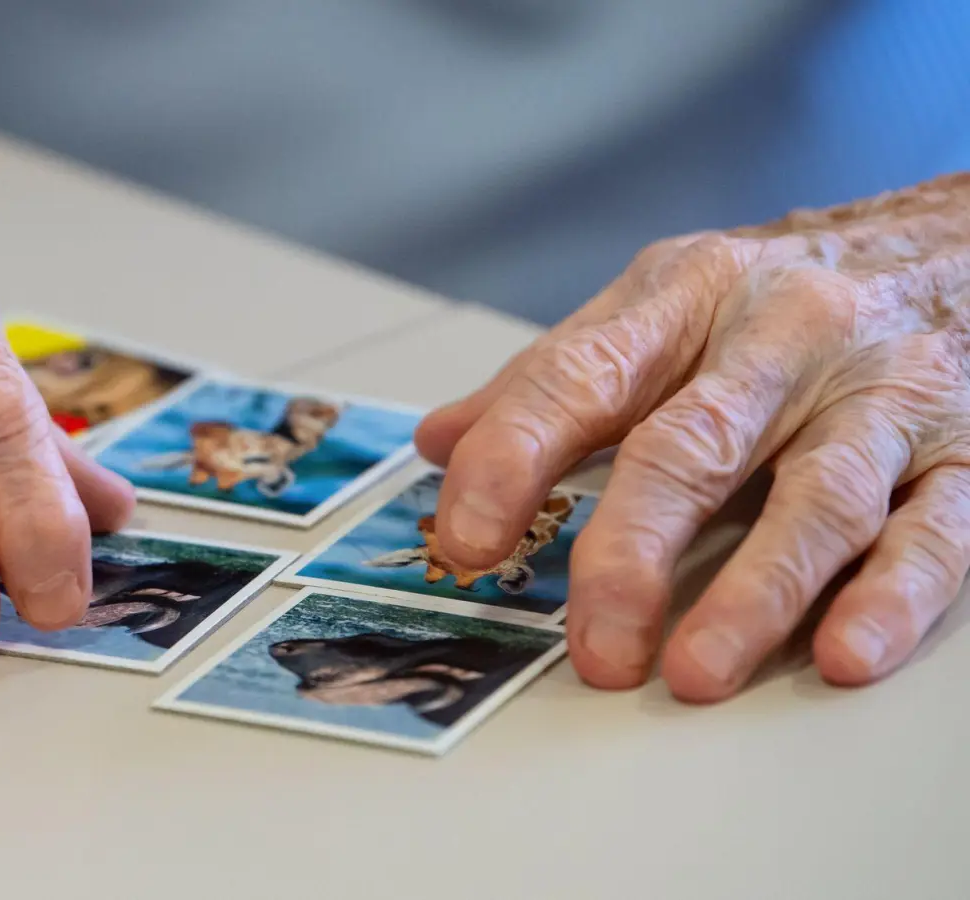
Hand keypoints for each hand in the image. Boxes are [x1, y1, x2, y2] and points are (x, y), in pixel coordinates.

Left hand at [414, 173, 969, 700]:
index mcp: (685, 297)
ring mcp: (882, 394)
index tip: (462, 540)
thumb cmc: (788, 289)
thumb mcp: (663, 302)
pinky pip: (937, 528)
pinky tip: (845, 653)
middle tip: (593, 642)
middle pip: (692, 447)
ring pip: (816, 498)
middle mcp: (782, 338)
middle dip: (631, 550)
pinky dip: (891, 595)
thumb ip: (553, 378)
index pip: (579, 377)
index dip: (512, 458)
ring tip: (694, 672)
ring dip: (755, 592)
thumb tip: (439, 443)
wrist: (964, 238)